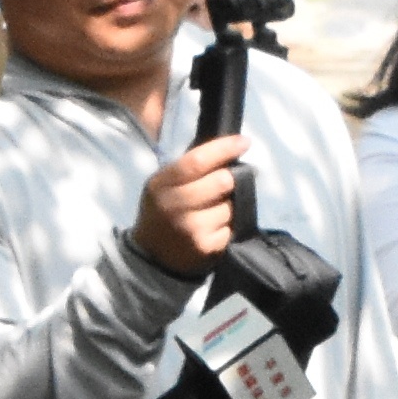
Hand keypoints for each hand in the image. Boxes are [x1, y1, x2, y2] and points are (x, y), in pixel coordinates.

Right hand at [131, 134, 248, 276]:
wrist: (153, 256)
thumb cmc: (163, 210)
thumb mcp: (163, 184)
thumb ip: (188, 168)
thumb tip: (227, 150)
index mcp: (162, 184)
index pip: (197, 161)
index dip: (224, 149)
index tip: (244, 142)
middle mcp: (174, 205)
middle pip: (221, 181)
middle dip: (230, 178)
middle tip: (226, 183)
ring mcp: (191, 228)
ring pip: (230, 206)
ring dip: (228, 205)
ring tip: (213, 210)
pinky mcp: (205, 246)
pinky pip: (231, 227)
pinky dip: (227, 226)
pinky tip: (213, 228)